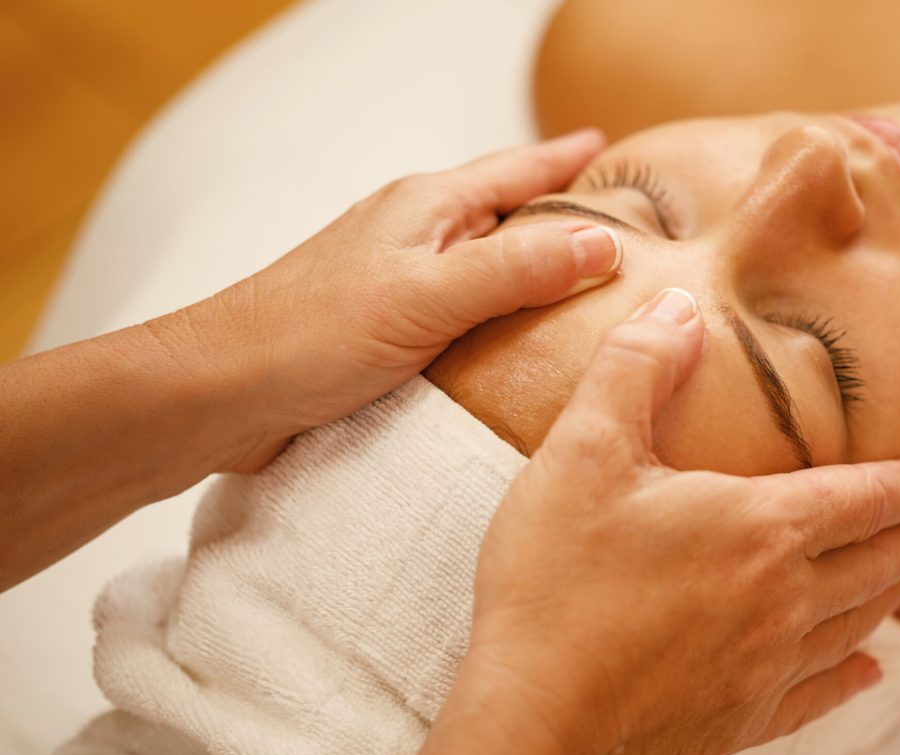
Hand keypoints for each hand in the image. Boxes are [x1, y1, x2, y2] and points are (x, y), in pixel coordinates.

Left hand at [161, 128, 621, 470]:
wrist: (220, 391)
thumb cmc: (308, 335)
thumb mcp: (426, 297)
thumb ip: (514, 269)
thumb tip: (602, 243)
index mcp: (426, 207)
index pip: (516, 171)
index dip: (566, 160)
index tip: (609, 148)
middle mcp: (414, 234)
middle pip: (503, 210)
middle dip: (555, 207)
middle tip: (610, 213)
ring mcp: (398, 279)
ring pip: (483, 259)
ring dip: (527, 261)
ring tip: (574, 273)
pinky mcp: (385, 328)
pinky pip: (463, 307)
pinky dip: (499, 310)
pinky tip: (514, 336)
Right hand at [465, 287, 899, 754]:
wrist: (532, 711)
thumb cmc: (555, 577)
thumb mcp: (584, 450)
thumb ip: (636, 369)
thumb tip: (680, 307)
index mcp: (761, 527)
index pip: (861, 499)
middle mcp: (785, 599)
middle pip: (874, 563)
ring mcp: (768, 667)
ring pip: (855, 625)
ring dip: (892, 596)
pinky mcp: (742, 722)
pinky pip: (820, 695)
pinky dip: (853, 678)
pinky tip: (869, 673)